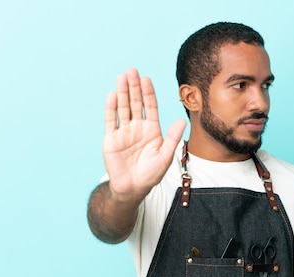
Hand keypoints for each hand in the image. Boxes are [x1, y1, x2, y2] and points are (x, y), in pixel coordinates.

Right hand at [103, 68, 186, 201]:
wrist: (132, 189)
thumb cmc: (150, 175)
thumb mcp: (165, 156)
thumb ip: (172, 138)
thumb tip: (182, 121)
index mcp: (151, 130)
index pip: (150, 107)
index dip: (148, 93)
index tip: (146, 79)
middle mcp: (137, 128)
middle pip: (135, 103)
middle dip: (134, 87)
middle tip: (132, 71)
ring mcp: (124, 132)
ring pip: (123, 108)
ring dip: (122, 93)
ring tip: (121, 77)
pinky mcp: (111, 139)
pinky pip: (111, 121)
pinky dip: (111, 109)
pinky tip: (112, 96)